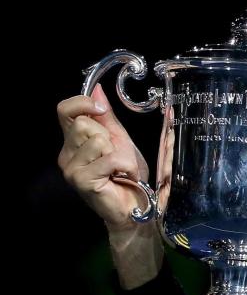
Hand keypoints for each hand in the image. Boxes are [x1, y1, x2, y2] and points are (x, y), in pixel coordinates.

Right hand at [56, 84, 149, 232]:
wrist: (134, 205)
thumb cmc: (126, 175)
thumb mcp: (119, 139)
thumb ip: (107, 116)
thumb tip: (97, 89)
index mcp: (73, 141)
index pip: (64, 110)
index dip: (83, 103)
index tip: (101, 109)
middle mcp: (66, 154)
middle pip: (84, 123)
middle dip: (108, 136)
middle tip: (115, 155)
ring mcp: (71, 168)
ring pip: (97, 140)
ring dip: (120, 153)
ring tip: (120, 168)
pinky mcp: (82, 180)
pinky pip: (109, 158)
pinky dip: (125, 165)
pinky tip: (124, 176)